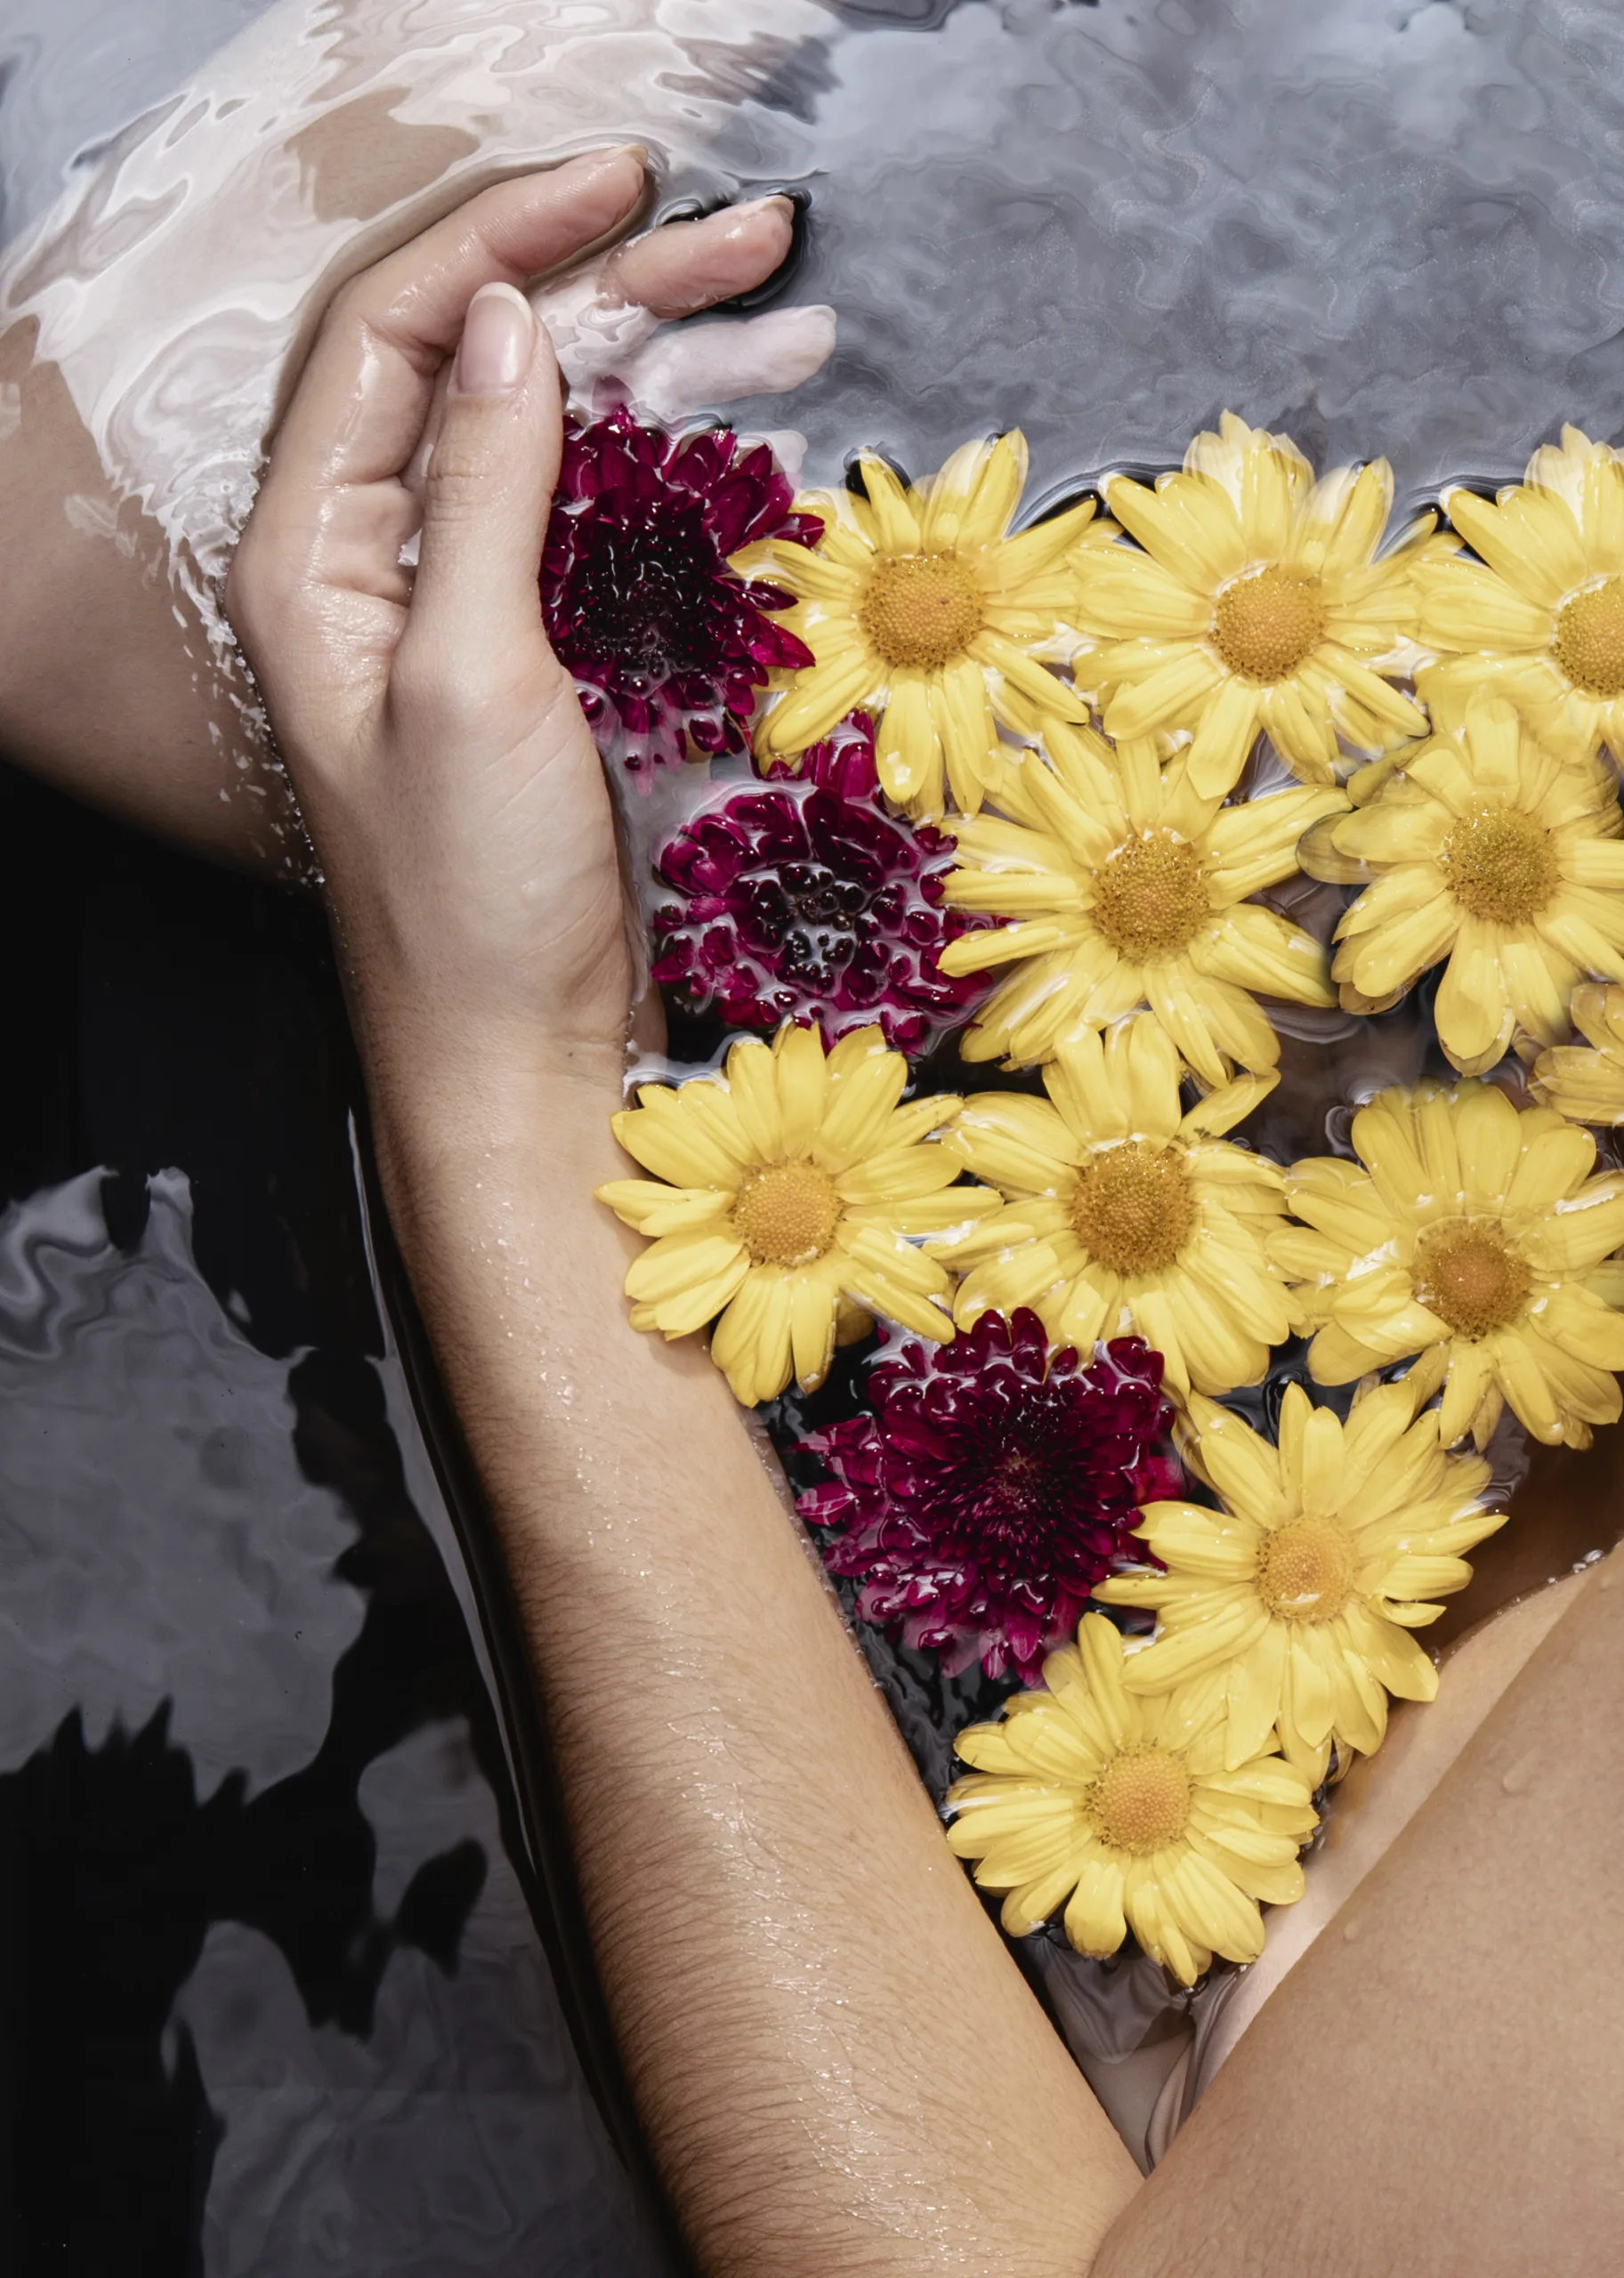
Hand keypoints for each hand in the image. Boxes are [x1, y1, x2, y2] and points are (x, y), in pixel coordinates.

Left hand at [228, 153, 809, 1099]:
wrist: (525, 1063)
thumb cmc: (472, 904)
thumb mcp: (470, 679)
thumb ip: (484, 491)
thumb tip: (513, 323)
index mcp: (316, 558)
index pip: (396, 337)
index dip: (504, 241)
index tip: (623, 193)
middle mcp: (380, 566)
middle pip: (488, 369)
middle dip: (616, 291)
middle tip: (747, 238)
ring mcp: (468, 612)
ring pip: (561, 438)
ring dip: (670, 368)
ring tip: (785, 316)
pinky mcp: (544, 661)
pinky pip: (605, 523)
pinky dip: (684, 466)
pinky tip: (766, 430)